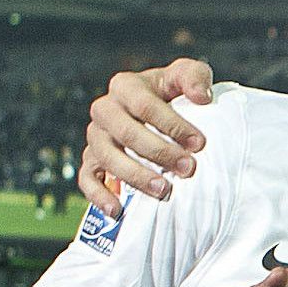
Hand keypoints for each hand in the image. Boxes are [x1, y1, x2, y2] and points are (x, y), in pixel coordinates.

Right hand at [82, 57, 218, 214]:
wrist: (160, 113)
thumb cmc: (175, 93)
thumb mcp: (188, 75)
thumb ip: (195, 77)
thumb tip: (201, 98)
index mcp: (125, 86)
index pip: (144, 105)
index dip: (172, 125)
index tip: (199, 143)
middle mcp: (105, 110)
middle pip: (125, 133)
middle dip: (159, 152)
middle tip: (188, 169)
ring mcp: (96, 137)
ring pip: (106, 157)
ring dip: (134, 175)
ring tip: (163, 190)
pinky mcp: (91, 160)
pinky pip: (86, 179)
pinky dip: (98, 195)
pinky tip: (119, 211)